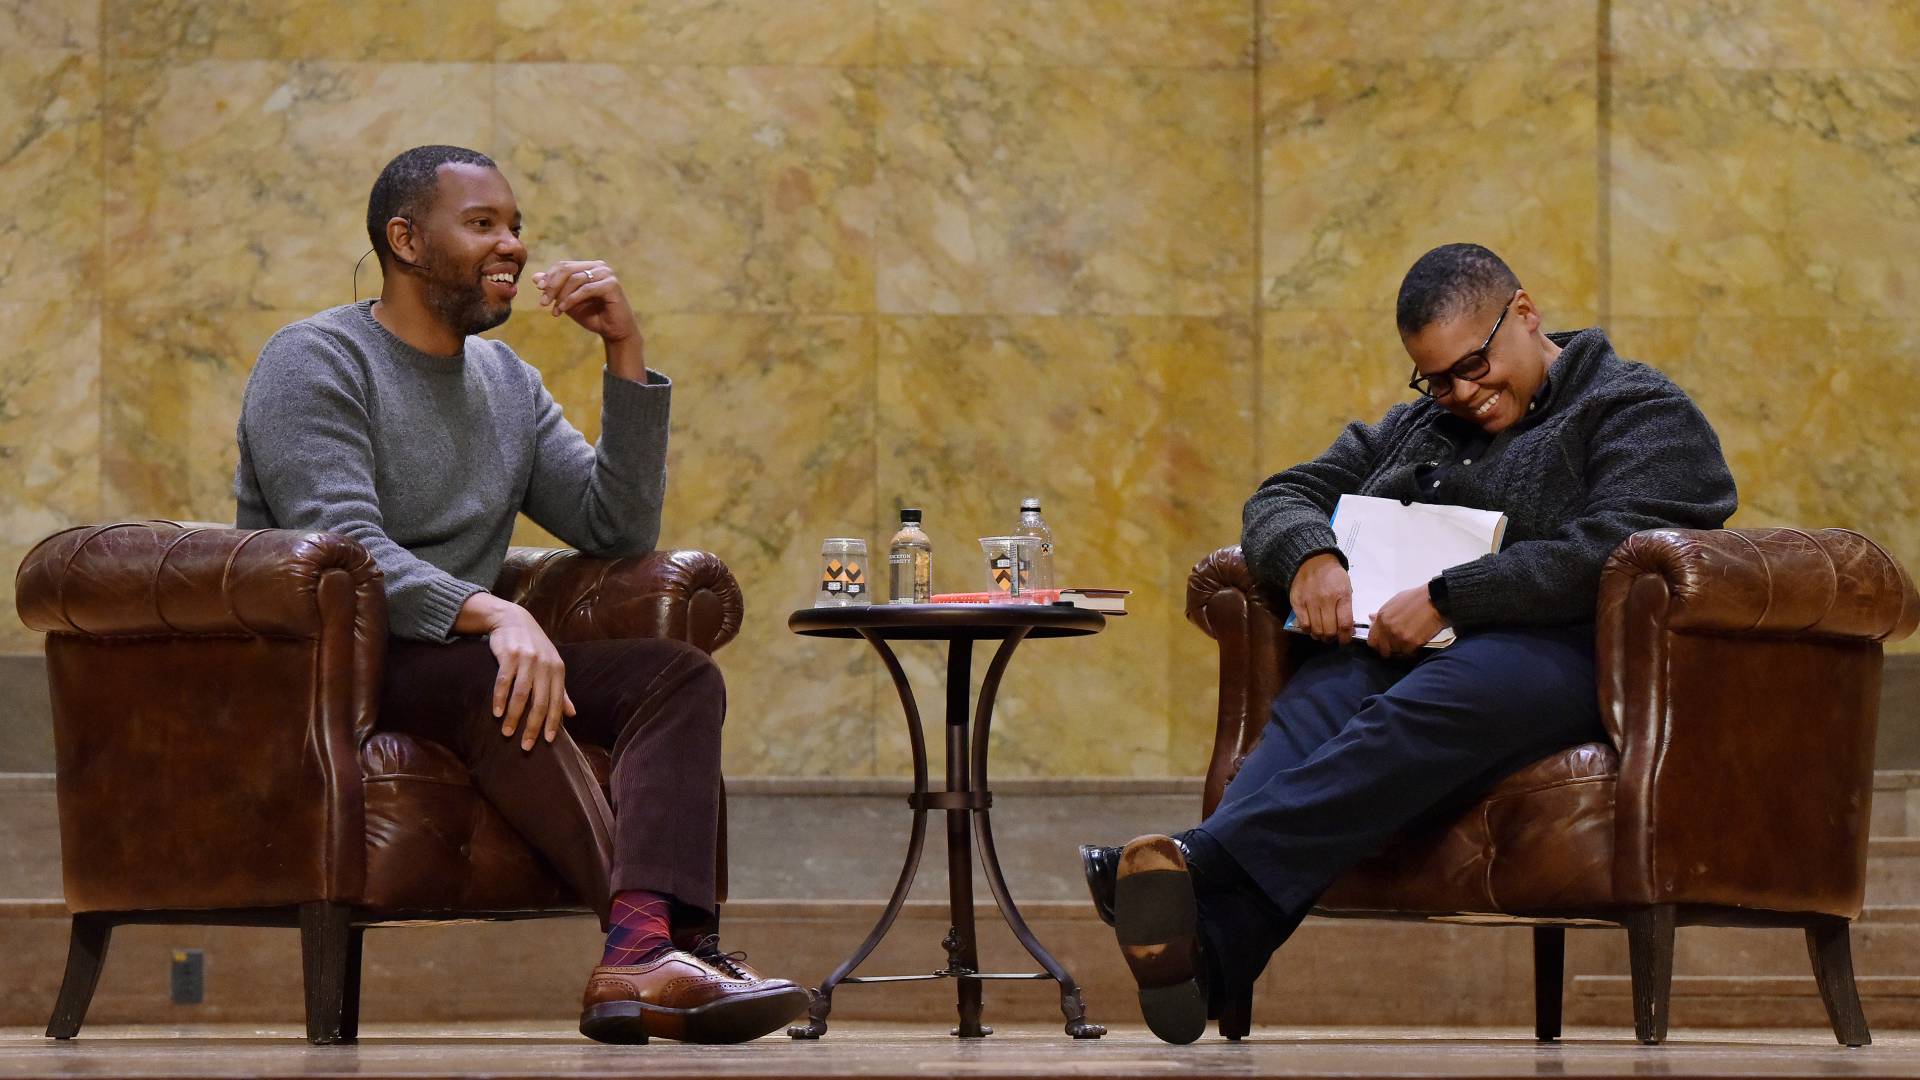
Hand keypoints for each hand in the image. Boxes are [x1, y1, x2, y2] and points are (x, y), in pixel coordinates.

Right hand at [455, 593, 575, 749]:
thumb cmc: (535, 648)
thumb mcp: (552, 666)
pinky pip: (504, 681)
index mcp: (558, 670)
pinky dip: (500, 699)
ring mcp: (527, 659)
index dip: (553, 723)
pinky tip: (497, 713)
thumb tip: (572, 714)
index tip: (547, 742)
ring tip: (507, 733)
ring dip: (514, 716)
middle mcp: (545, 665)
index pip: (557, 702)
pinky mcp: (509, 655)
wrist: (513, 619)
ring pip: (521, 694)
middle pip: (540, 702)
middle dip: (533, 726)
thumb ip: (561, 691)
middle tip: (525, 746)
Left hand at [532, 259, 640, 345]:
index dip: (549, 276)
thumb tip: (535, 277)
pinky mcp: (612, 285)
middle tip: (542, 302)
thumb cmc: (593, 315)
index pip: (563, 265)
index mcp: (589, 267)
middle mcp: (599, 266)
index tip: (538, 289)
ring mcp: (606, 274)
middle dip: (552, 286)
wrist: (614, 332)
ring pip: (575, 279)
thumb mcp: (568, 301)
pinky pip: (585, 289)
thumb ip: (555, 289)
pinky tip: (564, 309)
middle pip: (567, 269)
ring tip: (555, 311)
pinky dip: (571, 299)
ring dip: (561, 296)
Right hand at [1288, 552, 1354, 644]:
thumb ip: (1346, 607)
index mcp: (1341, 596)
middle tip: (1332, 637)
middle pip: (1329, 631)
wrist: (1312, 560)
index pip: (1345, 624)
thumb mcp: (1346, 587)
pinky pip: (1303, 624)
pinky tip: (1311, 627)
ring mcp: (1310, 602)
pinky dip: (1308, 630)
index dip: (1345, 638)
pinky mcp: (1297, 603)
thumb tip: (1346, 628)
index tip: (1344, 641)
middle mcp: (1326, 600)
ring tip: (1322, 634)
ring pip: (1316, 630)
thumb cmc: (1333, 575)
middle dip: (1332, 638)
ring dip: (1320, 636)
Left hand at [1366, 585, 1447, 657]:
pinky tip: (1416, 644)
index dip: (1379, 644)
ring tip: (1409, 642)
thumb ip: (1382, 613)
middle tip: (1398, 646)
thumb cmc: (1417, 598)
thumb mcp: (1395, 601)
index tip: (1384, 644)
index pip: (1372, 641)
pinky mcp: (1411, 642)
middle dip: (1390, 650)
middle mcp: (1387, 628)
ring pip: (1396, 652)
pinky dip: (1412, 651)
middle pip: (1383, 650)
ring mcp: (1398, 636)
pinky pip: (1408, 653)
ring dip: (1402, 649)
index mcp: (1381, 618)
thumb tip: (1371, 618)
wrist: (1436, 599)